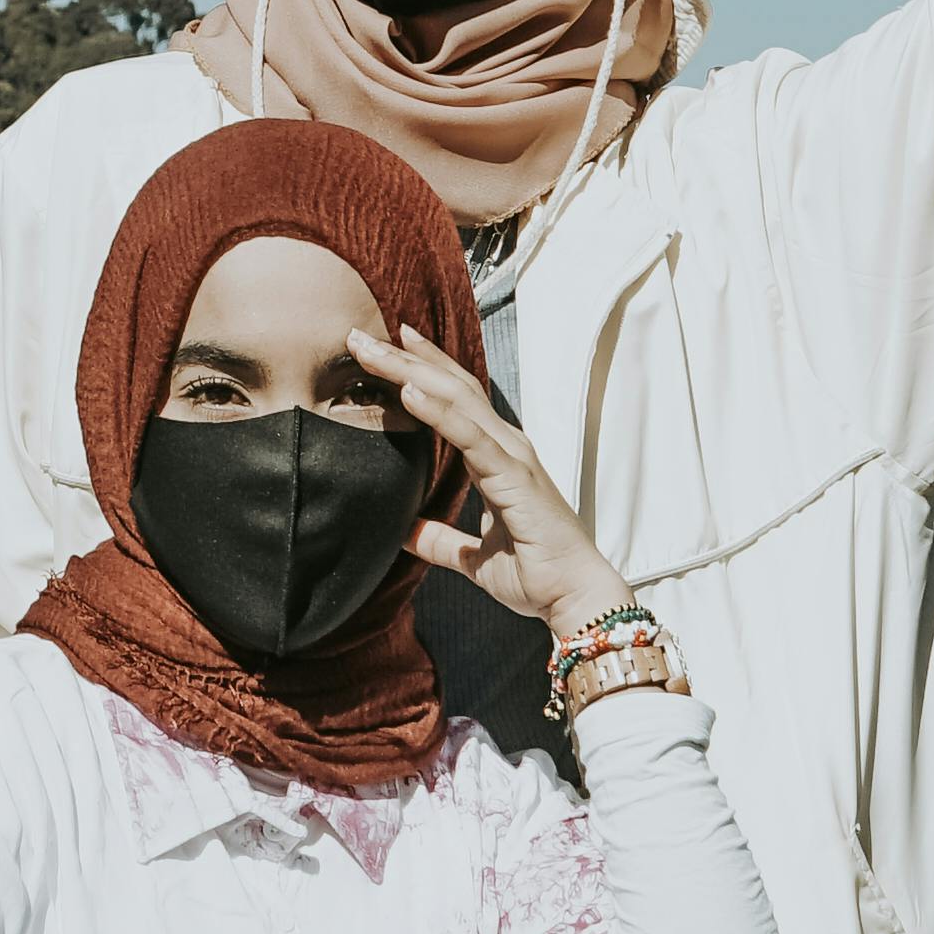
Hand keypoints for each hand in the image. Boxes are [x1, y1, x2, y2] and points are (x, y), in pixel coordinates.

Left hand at [371, 324, 634, 636]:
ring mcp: (513, 457)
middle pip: (449, 387)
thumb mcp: (472, 557)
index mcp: (498, 457)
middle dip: (404, 358)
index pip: (455, 399)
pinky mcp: (516, 477)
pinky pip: (471, 436)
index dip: (422, 368)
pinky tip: (409, 390)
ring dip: (411, 371)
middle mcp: (507, 446)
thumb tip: (404, 532)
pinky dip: (439, 410)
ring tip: (373, 350)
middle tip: (359, 334)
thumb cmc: (536, 574)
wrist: (575, 598)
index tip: (387, 344)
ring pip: (456, 400)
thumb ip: (440, 540)